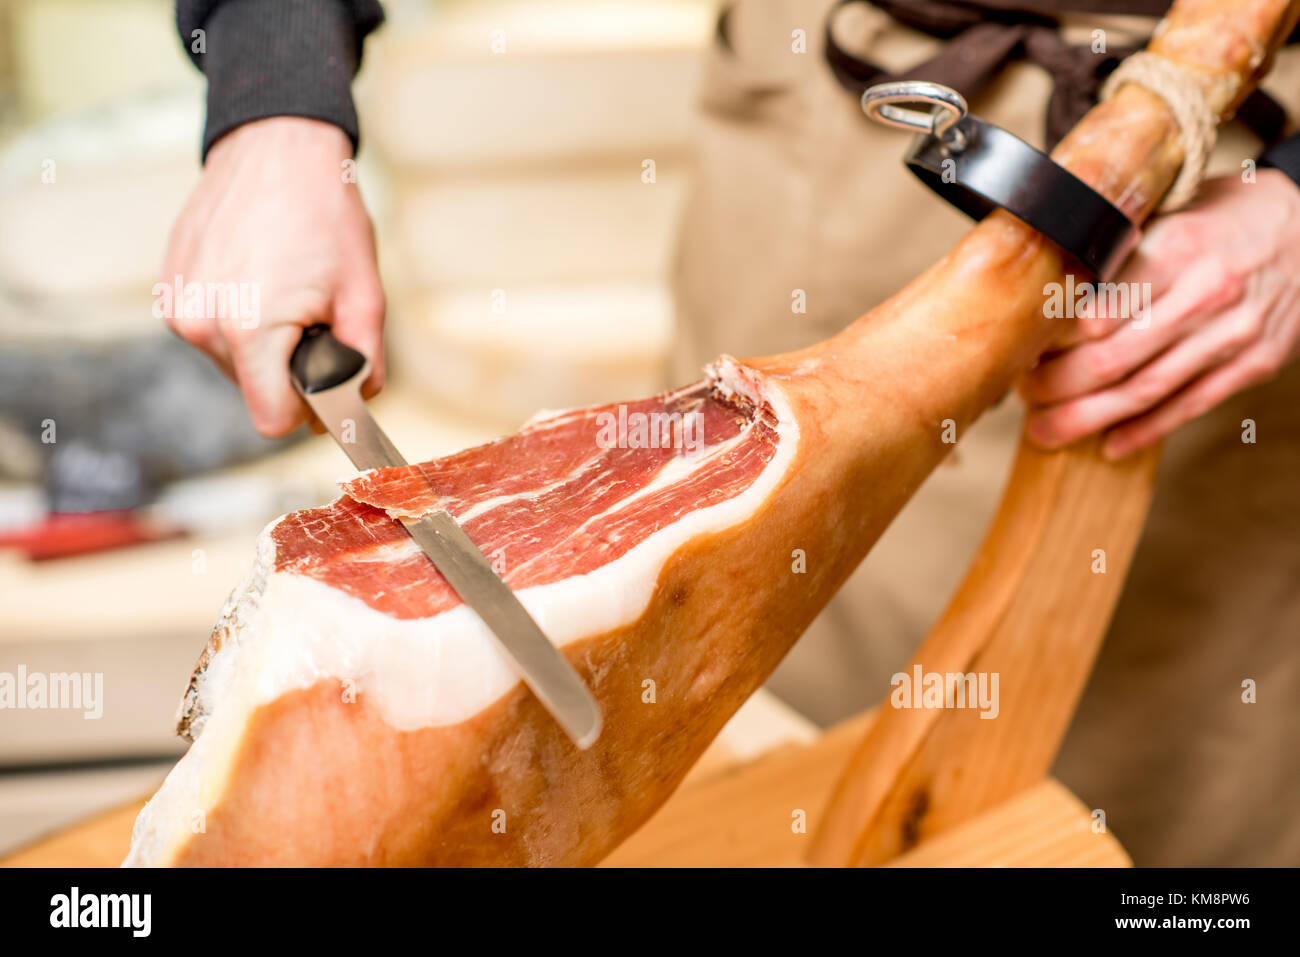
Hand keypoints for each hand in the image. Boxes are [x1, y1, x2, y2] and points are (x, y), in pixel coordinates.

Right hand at [159, 117, 384, 435]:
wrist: (276, 146)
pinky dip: (240, 318)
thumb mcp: (365, 295)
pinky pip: (213, 330)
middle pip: (254, 391)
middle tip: (312, 312)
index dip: (309, 407)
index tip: (328, 375)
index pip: (273, 420)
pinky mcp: (169, 287)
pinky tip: (259, 276)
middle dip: (288, 367)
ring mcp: (178, 304)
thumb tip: (355, 410)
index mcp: (247, 331)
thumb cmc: (325, 215)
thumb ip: (364, 364)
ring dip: (265, 342)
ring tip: (284, 288)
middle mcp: (199, 324)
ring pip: (233, 363)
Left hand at [1022, 170, 1299, 458]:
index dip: (1050, 343)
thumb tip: (1047, 288)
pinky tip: (1108, 444)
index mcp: (1176, 250)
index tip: (1019, 354)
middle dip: (1058, 387)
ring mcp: (1233, 335)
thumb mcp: (1170, 214)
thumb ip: (1117, 250)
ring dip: (1087, 418)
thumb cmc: (1225, 219)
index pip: (1097, 309)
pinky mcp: (1253, 364)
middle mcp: (1206, 295)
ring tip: (1046, 431)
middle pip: (1113, 359)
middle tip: (1024, 398)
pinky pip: (1189, 407)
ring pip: (1145, 391)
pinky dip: (1144, 430)